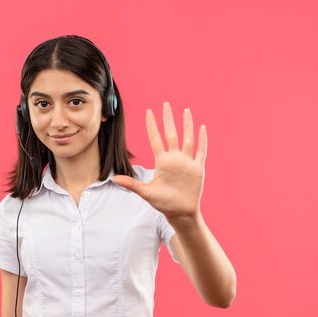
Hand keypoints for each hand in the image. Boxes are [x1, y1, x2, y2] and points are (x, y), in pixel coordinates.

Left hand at [112, 102, 206, 220]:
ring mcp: (186, 162)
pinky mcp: (197, 168)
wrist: (180, 212)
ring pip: (187, 139)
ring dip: (187, 125)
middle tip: (166, 104)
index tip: (149, 112)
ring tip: (185, 111)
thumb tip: (114, 179)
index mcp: (162, 161)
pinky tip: (202, 128)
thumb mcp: (146, 192)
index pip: (156, 139)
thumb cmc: (163, 203)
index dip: (152, 125)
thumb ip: (132, 184)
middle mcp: (174, 158)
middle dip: (168, 119)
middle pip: (171, 134)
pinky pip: (201, 151)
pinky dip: (202, 140)